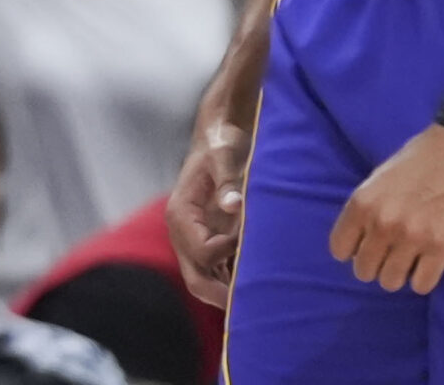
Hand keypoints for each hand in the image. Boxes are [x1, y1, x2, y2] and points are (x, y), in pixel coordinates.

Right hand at [168, 119, 252, 306]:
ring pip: (207, 282)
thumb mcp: (225, 155)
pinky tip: (260, 288)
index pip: (201, 252)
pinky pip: (219, 273)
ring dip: (230, 293)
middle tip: (255, 307)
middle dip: (222, 296)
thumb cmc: (221, 143)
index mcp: (181, 214)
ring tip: (262, 303)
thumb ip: (228, 179)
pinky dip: (234, 283)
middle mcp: (183, 233)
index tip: (249, 238)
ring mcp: (195, 240)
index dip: (226, 253)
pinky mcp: (210, 242)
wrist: (220, 136)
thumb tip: (233, 205)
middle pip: (196, 279)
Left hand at [329, 124, 443, 294]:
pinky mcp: (441, 247)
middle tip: (392, 253)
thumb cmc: (419, 158)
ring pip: (390, 282)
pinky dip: (423, 278)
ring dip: (400, 273)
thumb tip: (359, 243)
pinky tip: (429, 262)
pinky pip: (421, 285)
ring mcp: (412, 237)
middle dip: (376, 264)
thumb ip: (366, 210)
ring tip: (411, 258)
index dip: (353, 250)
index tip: (367, 245)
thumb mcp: (379, 179)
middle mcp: (382, 223)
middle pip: (364, 271)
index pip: (339, 249)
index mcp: (362, 203)